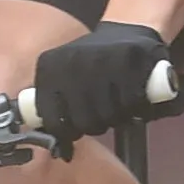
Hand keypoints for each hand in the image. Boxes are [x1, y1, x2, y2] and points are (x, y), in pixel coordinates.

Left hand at [27, 20, 171, 137]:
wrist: (126, 32)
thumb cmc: (92, 64)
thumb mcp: (65, 77)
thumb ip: (55, 108)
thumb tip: (60, 151)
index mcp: (49, 67)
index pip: (51, 119)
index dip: (65, 133)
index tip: (75, 131)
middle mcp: (72, 61)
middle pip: (82, 122)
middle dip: (94, 125)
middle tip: (101, 116)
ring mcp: (100, 59)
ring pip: (106, 115)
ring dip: (115, 117)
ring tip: (116, 105)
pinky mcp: (129, 59)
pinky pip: (129, 102)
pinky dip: (134, 107)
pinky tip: (132, 98)